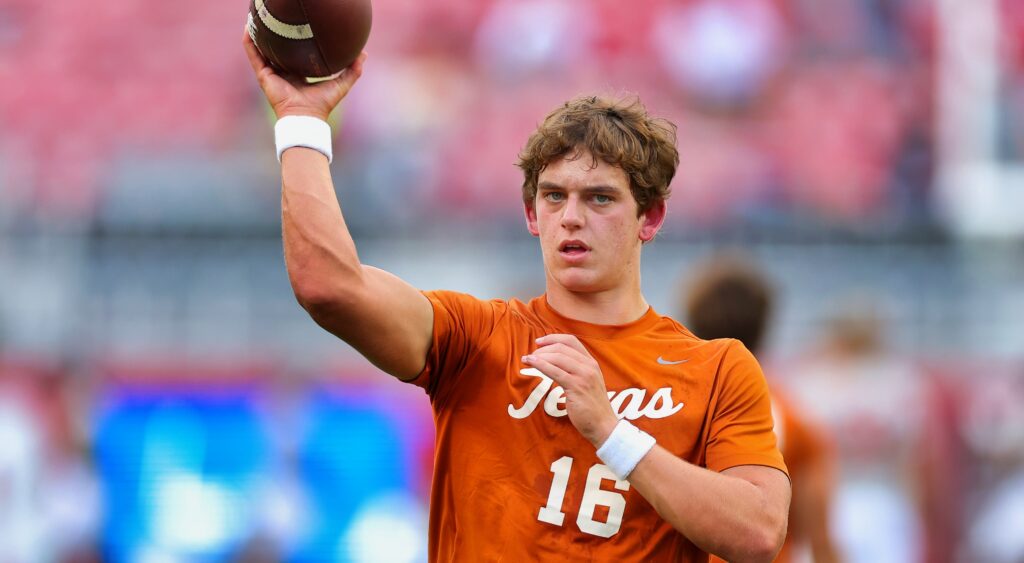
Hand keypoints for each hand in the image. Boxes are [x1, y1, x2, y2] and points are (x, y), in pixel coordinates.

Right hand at [243, 30, 366, 120]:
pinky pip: (253, 55)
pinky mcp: (263, 75)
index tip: (297, 27)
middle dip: (274, 35)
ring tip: (257, 18)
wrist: (306, 116)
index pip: (295, 54)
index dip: (294, 41)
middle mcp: (283, 72)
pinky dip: (250, 42)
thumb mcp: (341, 84)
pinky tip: (248, 28)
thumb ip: (353, 70)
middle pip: (276, 50)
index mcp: (298, 74)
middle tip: (276, 19)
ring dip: (258, 34)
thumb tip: (363, 54)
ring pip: (261, 49)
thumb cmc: (323, 104)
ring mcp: (271, 73)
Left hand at [523, 334, 618, 446]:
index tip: (539, 341)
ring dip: (539, 356)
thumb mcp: (588, 383)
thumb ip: (576, 371)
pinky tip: (531, 363)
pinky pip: (555, 371)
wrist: (603, 425)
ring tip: (527, 359)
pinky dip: (541, 365)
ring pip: (557, 357)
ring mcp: (584, 376)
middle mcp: (589, 366)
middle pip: (561, 348)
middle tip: (530, 356)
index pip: (571, 341)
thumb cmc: (592, 407)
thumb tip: (554, 363)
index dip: (553, 338)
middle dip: (542, 349)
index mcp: (592, 362)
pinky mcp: (576, 387)